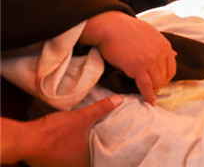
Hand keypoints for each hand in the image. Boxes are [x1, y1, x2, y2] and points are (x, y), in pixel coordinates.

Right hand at [1, 95, 122, 166]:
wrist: (26, 139)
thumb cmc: (54, 133)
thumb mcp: (82, 117)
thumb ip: (101, 109)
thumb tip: (119, 100)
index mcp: (85, 163)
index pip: (102, 161)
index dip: (108, 153)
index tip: (114, 144)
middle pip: (90, 158)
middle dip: (97, 148)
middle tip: (104, 137)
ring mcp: (61, 166)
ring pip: (78, 158)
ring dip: (83, 149)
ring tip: (91, 137)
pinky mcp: (51, 162)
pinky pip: (67, 156)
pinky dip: (72, 148)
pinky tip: (73, 139)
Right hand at [80, 11, 176, 103]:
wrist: (111, 27)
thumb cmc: (127, 29)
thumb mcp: (151, 33)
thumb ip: (162, 45)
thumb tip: (175, 54)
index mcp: (164, 45)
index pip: (172, 68)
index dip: (166, 78)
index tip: (159, 82)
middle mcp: (160, 53)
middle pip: (164, 77)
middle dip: (159, 85)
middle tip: (151, 89)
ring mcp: (150, 61)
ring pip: (156, 82)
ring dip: (152, 90)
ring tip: (147, 94)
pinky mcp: (137, 67)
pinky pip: (146, 85)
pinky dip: (148, 95)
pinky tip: (148, 101)